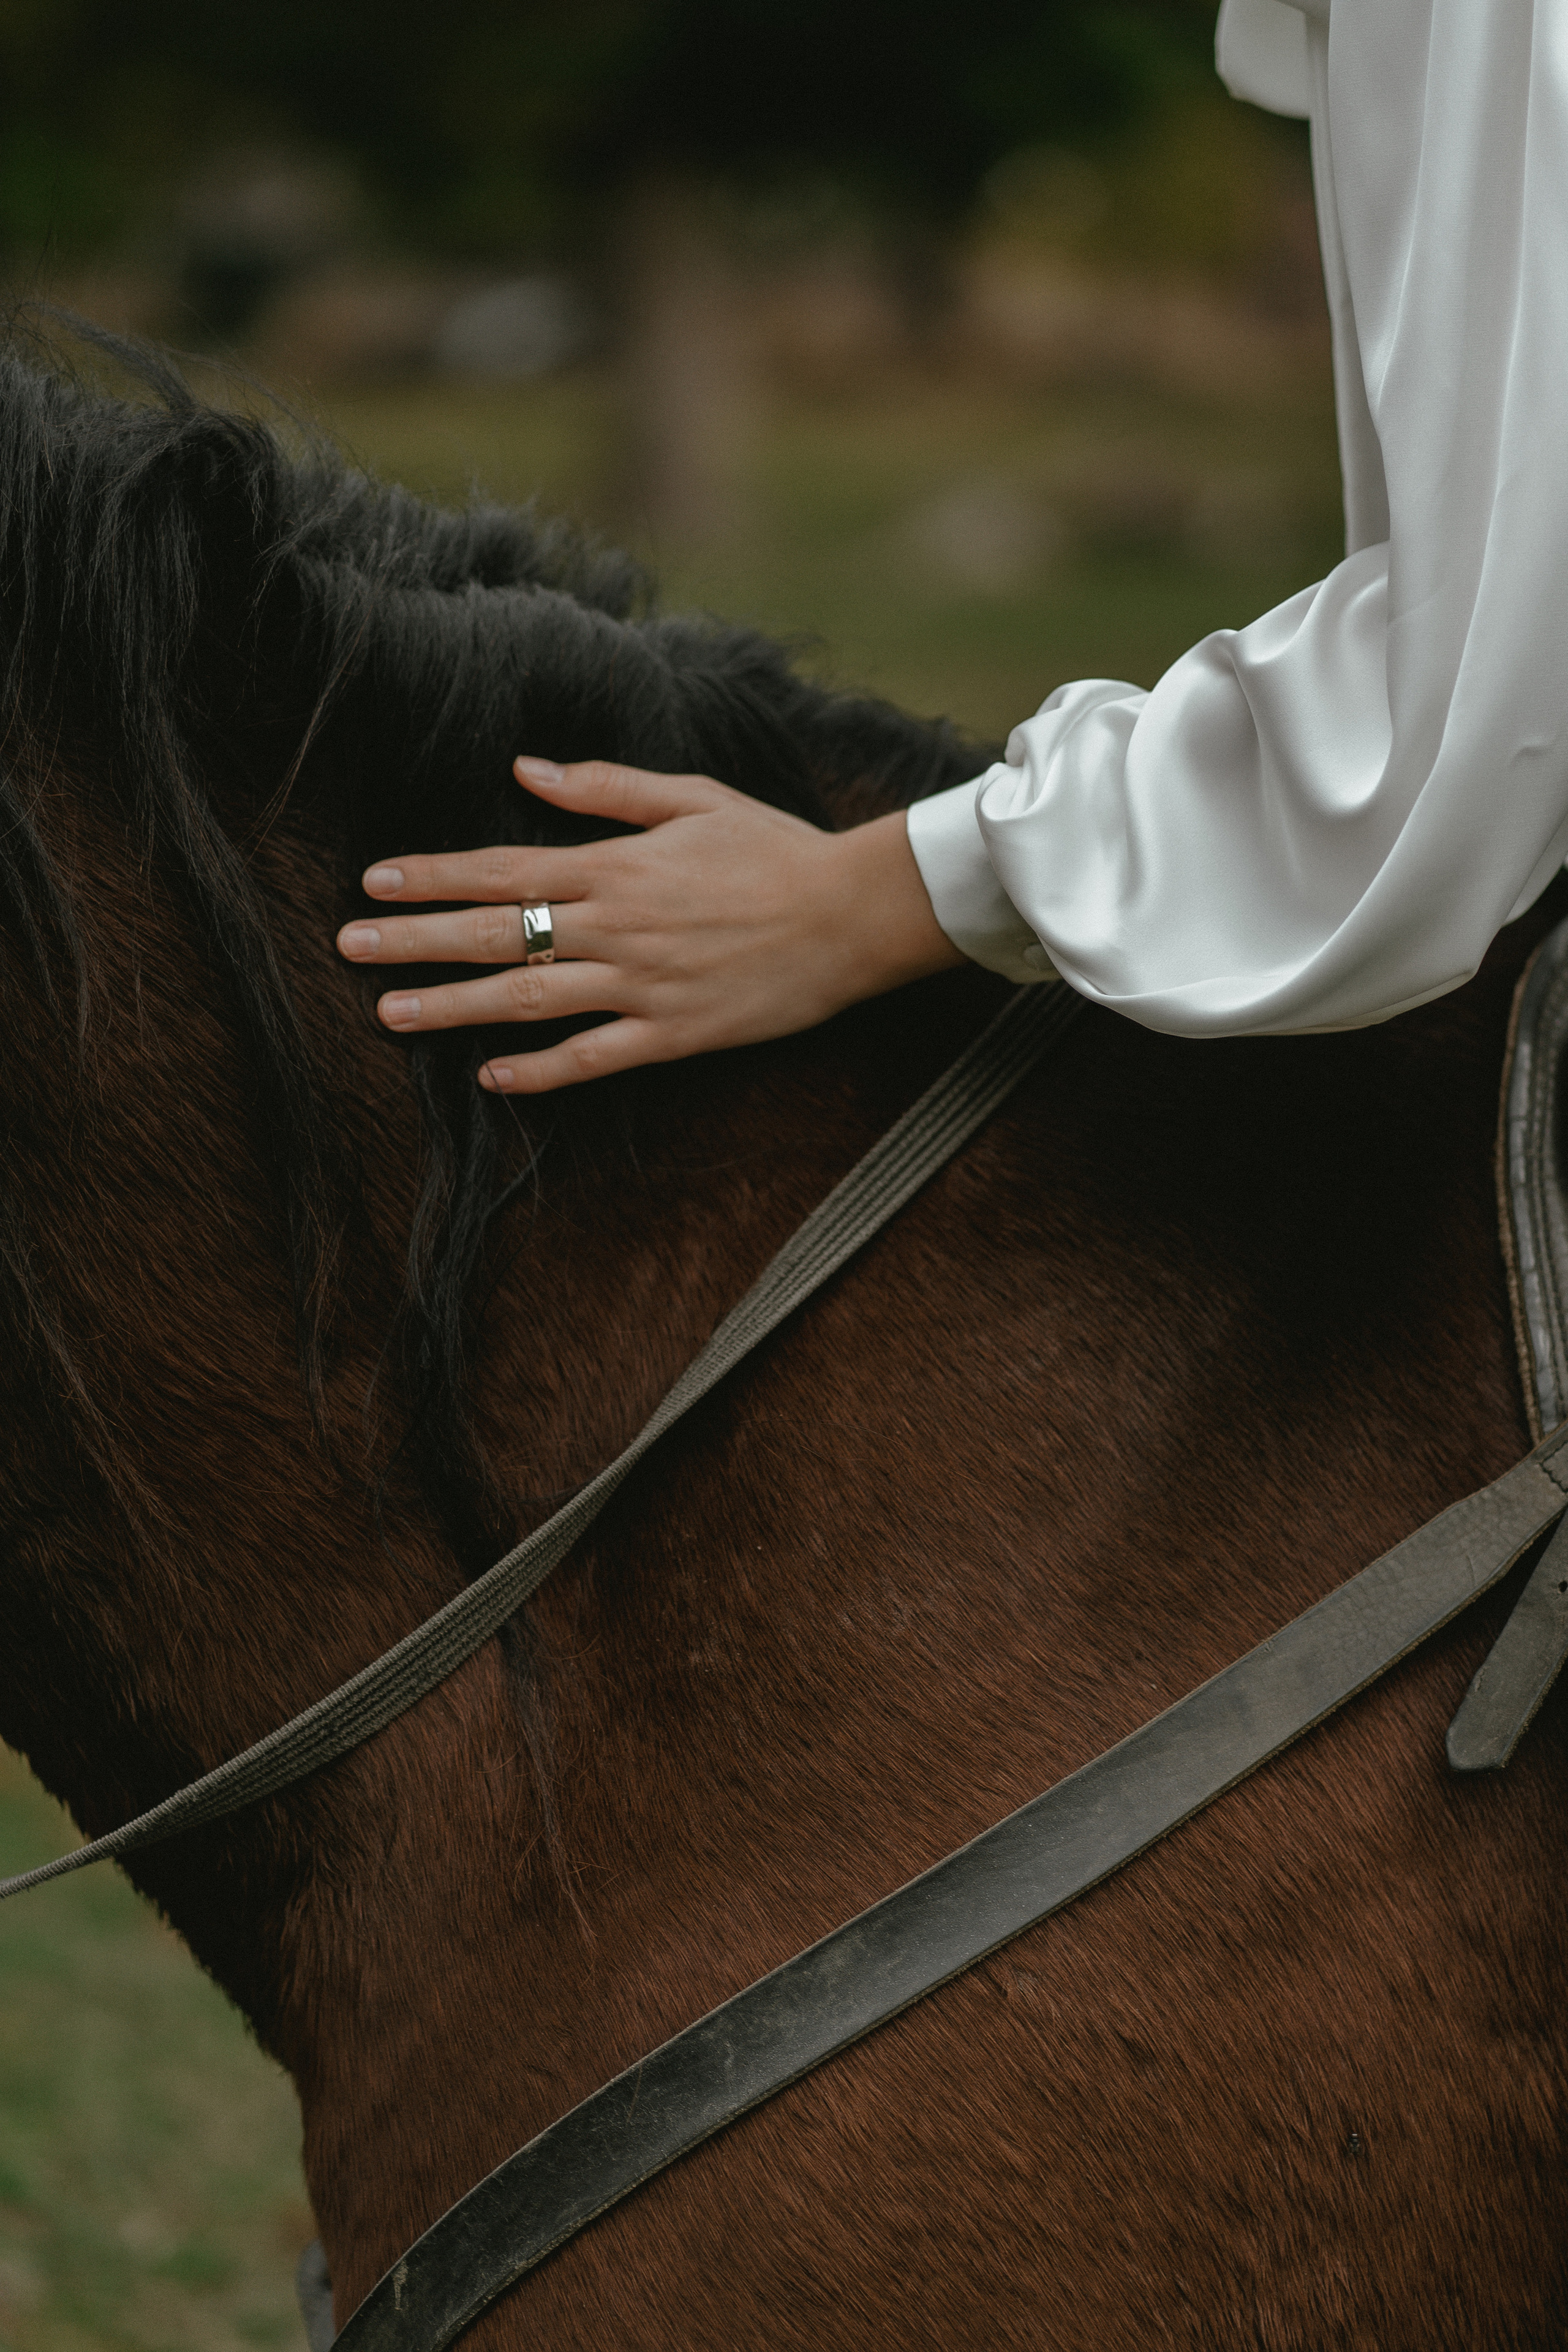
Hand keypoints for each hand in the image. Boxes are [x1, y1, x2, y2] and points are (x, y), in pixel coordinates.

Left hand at [335, 757, 965, 1093]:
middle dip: (416, 940)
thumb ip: (603, 788)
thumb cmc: (773, 848)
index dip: (433, 875)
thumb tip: (526, 767)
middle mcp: (615, 926)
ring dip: (452, 1006)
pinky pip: (592, 1058)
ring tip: (388, 1013)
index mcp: (615, 865)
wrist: (850, 914)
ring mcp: (641, 985)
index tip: (374, 881)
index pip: (503, 867)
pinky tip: (488, 1075)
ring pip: (527, 999)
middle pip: (496, 933)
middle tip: (348, 946)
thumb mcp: (690, 797)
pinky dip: (539, 1070)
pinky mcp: (672, 1033)